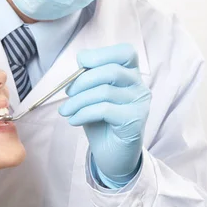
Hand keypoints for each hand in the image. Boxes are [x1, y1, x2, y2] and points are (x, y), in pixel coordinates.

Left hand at [59, 44, 150, 185]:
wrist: (113, 155)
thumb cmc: (102, 121)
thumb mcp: (93, 94)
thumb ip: (91, 76)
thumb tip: (82, 58)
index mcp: (132, 74)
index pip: (125, 52)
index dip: (102, 54)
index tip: (81, 63)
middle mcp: (140, 86)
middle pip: (111, 71)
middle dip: (83, 80)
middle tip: (67, 93)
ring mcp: (140, 104)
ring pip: (105, 92)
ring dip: (78, 101)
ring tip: (65, 111)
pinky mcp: (134, 120)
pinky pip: (104, 109)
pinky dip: (83, 113)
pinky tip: (74, 120)